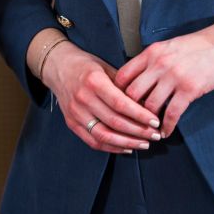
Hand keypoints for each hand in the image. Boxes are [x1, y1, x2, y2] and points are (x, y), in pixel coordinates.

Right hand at [42, 40, 160, 152]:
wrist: (58, 66)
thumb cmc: (85, 66)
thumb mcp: (106, 67)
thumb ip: (124, 85)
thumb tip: (147, 104)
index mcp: (94, 81)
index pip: (121, 104)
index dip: (140, 115)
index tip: (155, 121)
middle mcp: (83, 99)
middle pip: (115, 122)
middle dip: (139, 132)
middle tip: (155, 135)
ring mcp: (75, 113)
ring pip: (104, 136)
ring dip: (127, 143)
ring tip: (144, 144)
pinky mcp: (71, 123)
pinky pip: (93, 141)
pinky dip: (112, 148)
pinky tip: (127, 148)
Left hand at [114, 25, 213, 137]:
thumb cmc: (197, 45)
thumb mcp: (168, 46)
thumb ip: (152, 60)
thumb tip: (138, 78)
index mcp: (151, 52)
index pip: (123, 74)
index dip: (118, 92)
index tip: (121, 103)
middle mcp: (159, 64)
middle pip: (133, 93)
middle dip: (130, 110)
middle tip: (133, 119)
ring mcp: (174, 77)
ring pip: (150, 106)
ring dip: (148, 121)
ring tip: (148, 129)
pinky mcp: (190, 89)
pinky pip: (172, 113)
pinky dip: (166, 126)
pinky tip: (165, 132)